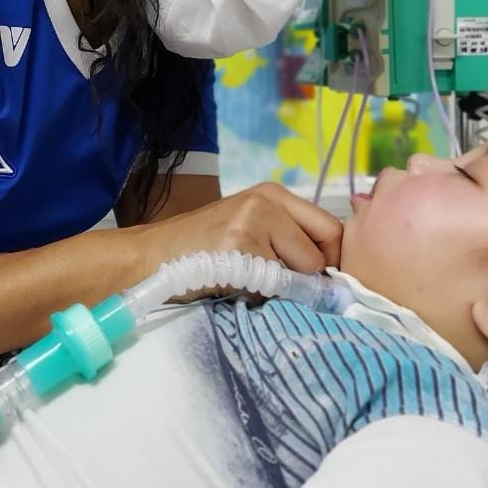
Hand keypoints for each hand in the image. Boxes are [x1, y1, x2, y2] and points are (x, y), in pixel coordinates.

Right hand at [141, 182, 342, 280]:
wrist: (152, 256)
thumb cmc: (204, 248)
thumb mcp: (250, 227)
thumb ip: (290, 238)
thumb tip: (335, 275)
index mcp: (274, 193)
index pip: (331, 229)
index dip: (329, 260)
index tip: (313, 278)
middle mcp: (266, 201)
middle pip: (320, 253)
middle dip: (304, 276)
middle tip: (270, 279)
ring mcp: (251, 222)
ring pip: (299, 273)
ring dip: (278, 286)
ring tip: (245, 276)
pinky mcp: (238, 247)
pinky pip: (271, 286)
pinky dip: (257, 294)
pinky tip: (231, 281)